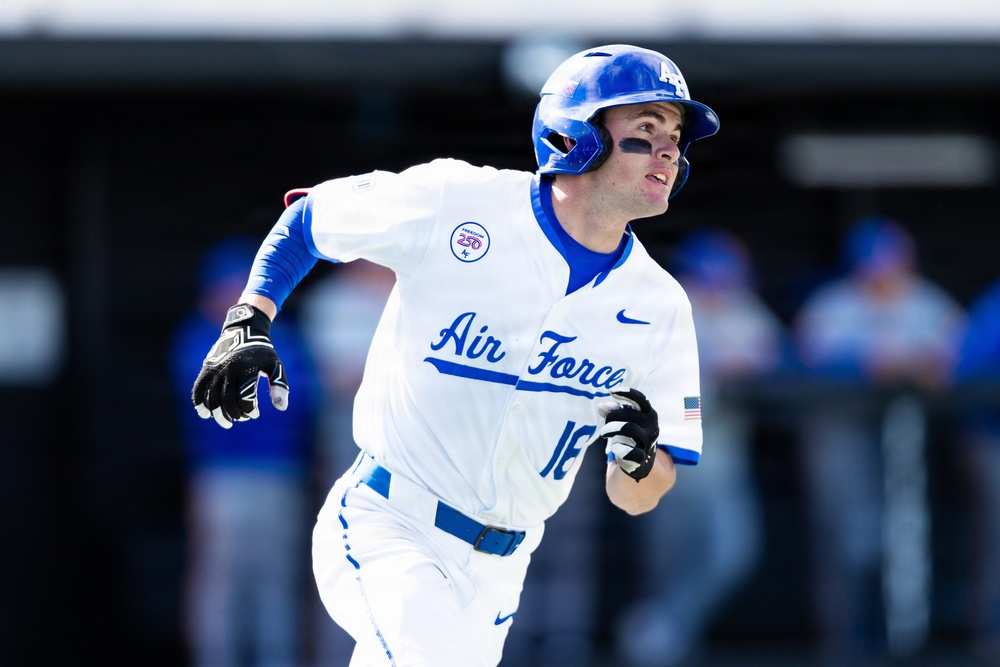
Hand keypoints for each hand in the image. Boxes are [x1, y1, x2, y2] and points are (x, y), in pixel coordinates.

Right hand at [191, 303, 288, 428]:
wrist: (244, 331)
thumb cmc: (263, 352)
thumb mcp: (275, 366)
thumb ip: (279, 386)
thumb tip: (281, 408)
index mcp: (247, 370)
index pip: (245, 399)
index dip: (249, 411)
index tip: (254, 414)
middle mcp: (229, 370)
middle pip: (227, 401)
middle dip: (235, 415)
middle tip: (241, 419)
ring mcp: (216, 370)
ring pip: (212, 398)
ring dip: (218, 414)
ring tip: (226, 422)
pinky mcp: (206, 369)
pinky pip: (199, 389)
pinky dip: (200, 403)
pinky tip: (205, 414)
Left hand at [596, 387, 659, 480]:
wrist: (641, 462)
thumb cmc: (631, 434)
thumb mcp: (625, 420)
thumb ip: (614, 411)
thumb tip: (602, 406)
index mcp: (649, 414)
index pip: (641, 400)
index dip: (627, 393)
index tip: (612, 391)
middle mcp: (652, 427)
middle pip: (629, 414)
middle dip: (612, 416)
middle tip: (605, 422)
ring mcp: (648, 443)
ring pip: (629, 428)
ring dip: (611, 428)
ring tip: (603, 433)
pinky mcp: (642, 459)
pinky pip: (631, 452)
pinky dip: (620, 449)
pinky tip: (614, 448)